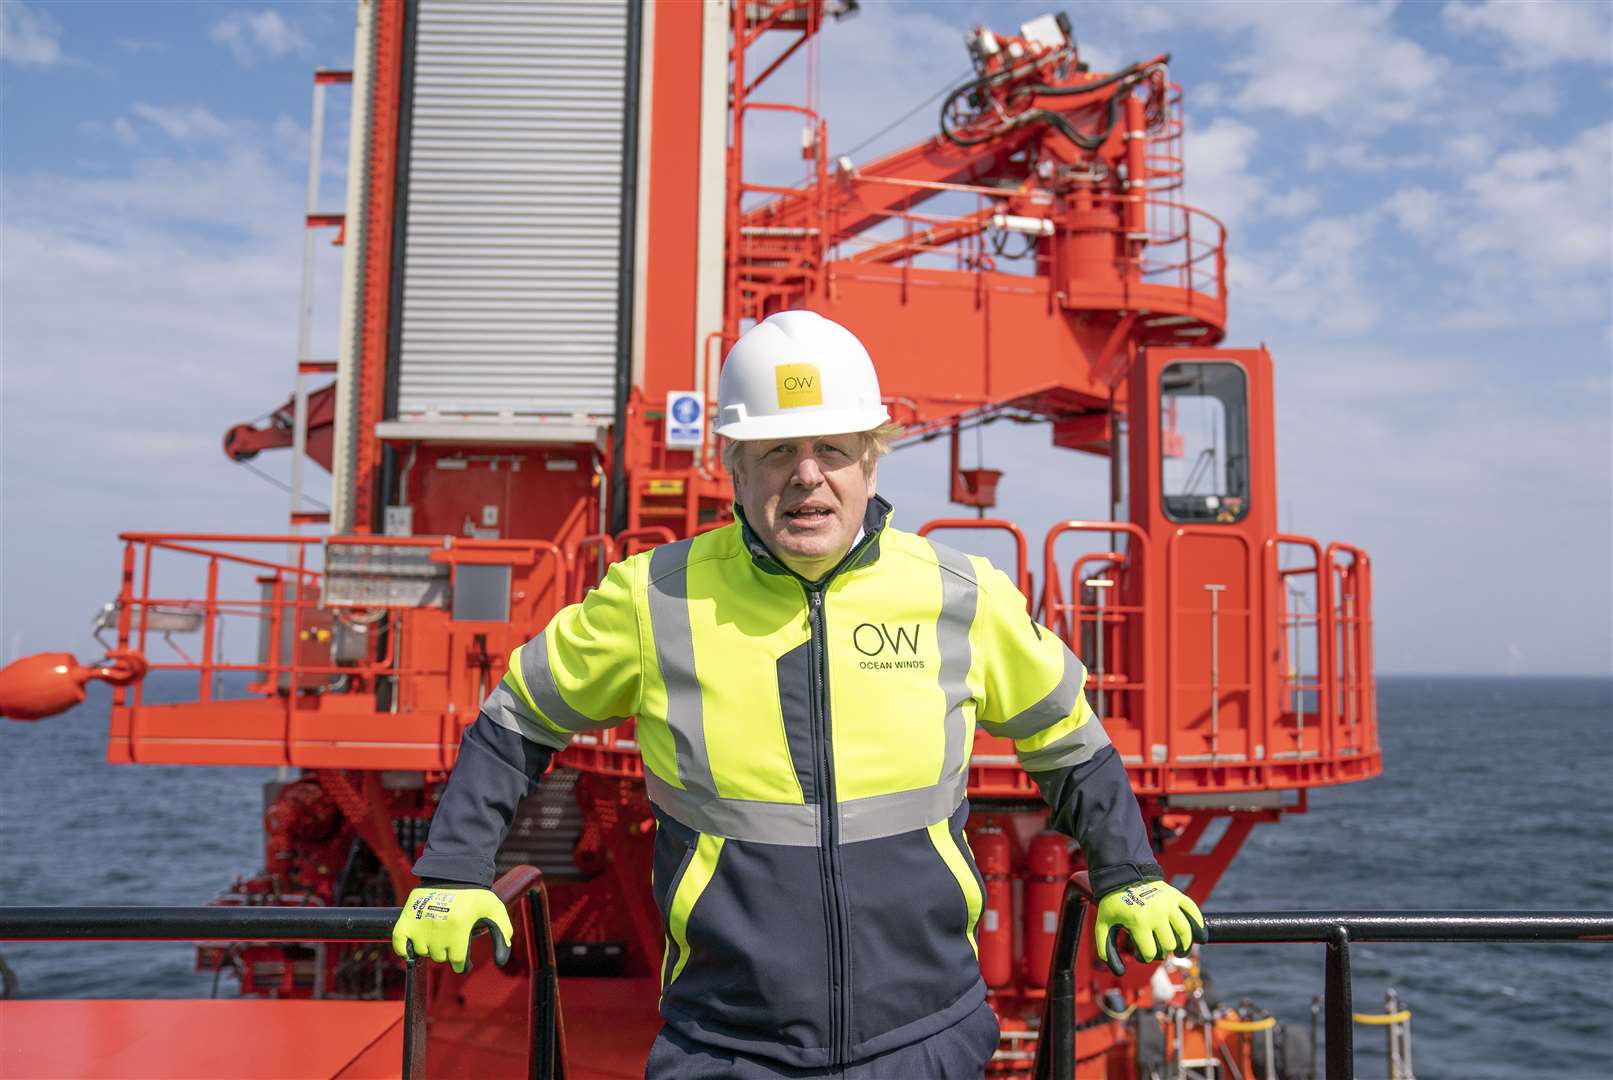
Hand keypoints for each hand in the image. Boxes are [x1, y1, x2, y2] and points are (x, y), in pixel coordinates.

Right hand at [392, 886, 513, 973]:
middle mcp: (438, 928)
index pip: (457, 960)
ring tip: (437, 936)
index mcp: (458, 926)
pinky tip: (412, 948)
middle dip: (447, 951)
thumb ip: (503, 931)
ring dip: (430, 948)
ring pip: (423, 952)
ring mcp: (420, 925)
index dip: (461, 964)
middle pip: (440, 956)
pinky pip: (400, 944)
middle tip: (451, 939)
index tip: (462, 962)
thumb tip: (502, 959)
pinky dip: (405, 950)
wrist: (452, 872)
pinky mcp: (406, 920)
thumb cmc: (474, 892)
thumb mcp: (494, 908)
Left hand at [1094, 880, 1206, 975]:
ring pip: (1185, 933)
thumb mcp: (1102, 925)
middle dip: (1162, 951)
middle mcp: (1157, 914)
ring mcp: (1169, 904)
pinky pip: (1193, 912)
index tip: (1140, 953)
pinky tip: (1199, 937)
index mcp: (1139, 922)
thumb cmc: (1113, 902)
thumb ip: (1106, 949)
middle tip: (1156, 948)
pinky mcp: (1176, 896)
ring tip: (1179, 951)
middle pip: (1168, 945)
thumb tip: (1120, 972)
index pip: (1150, 953)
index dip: (1144, 957)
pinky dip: (1199, 926)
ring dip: (1183, 946)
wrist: (1122, 875)